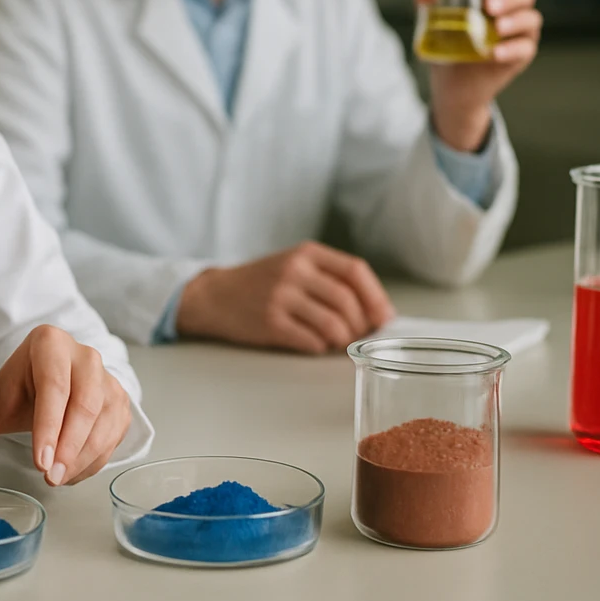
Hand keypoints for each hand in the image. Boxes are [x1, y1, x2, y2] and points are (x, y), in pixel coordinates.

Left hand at [0, 325, 131, 486]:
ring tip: (58, 479)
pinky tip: (72, 472)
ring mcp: (108, 377)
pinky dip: (96, 459)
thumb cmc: (23, 389)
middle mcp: (85, 355)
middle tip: (50, 477)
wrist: (51, 379)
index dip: (49, 426)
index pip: (54, 386)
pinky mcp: (121, 400)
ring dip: (83, 457)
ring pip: (104, 421)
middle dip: (68, 446)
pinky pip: (114, 434)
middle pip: (85, 404)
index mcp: (50, 344)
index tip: (41, 461)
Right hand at [174, 242, 394, 353]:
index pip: (355, 271)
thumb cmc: (262, 283)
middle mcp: (294, 271)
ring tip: (335, 340)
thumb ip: (330, 279)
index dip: (376, 296)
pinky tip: (312, 343)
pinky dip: (320, 347)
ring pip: (333, 324)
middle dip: (361, 324)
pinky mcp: (270, 323)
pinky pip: (311, 342)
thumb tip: (376, 310)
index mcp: (306, 253)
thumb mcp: (295, 266)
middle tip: (357, 335)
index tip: (384, 317)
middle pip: (347, 301)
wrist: (215, 295)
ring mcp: (280, 297)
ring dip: (342, 339)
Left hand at [417, 0, 541, 151]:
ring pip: (531, 18)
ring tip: (497, 28)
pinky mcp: (520, 55)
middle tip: (488, 6)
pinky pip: (526, 48)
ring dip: (515, 20)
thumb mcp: (431, 17)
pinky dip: (512, 49)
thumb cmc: (446, 41)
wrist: (450, 82)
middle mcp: (512, 8)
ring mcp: (519, 31)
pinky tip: (495, 53)